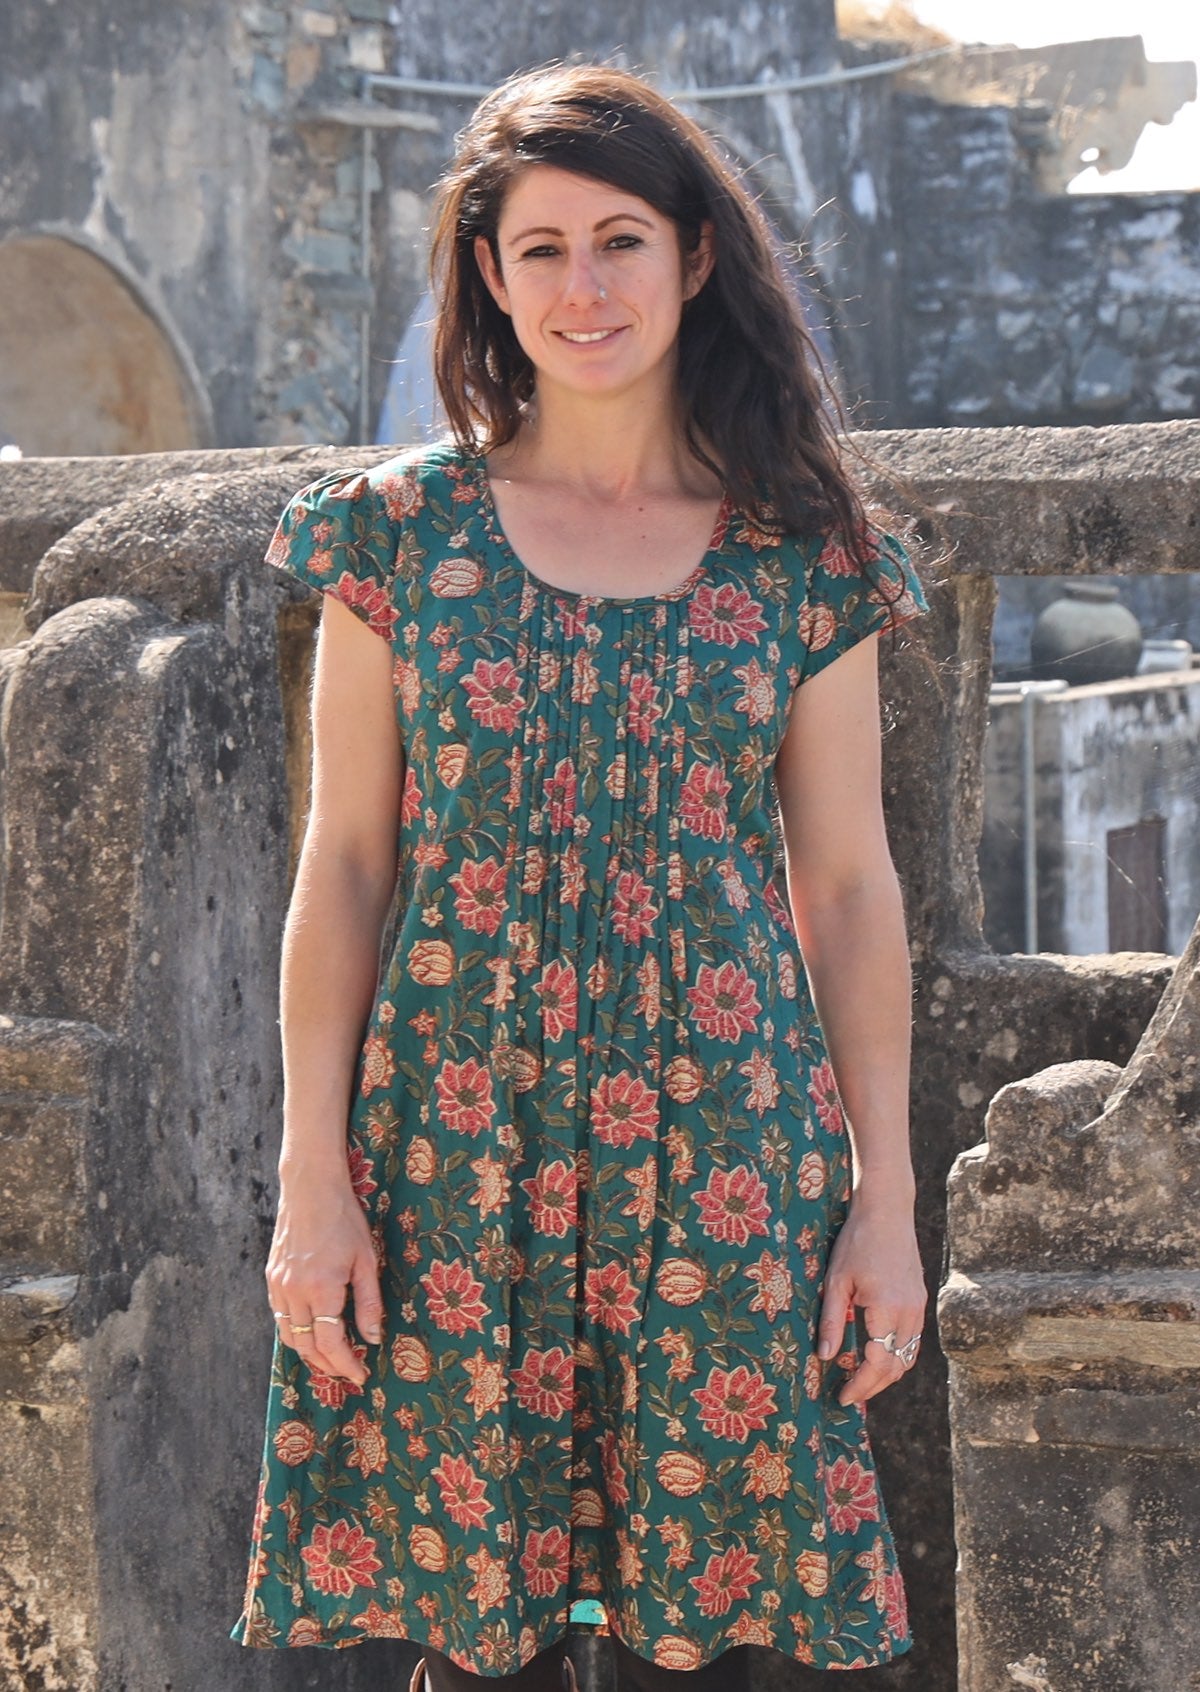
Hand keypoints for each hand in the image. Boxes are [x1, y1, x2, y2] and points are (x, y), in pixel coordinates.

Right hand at [266, 1161, 382, 1385]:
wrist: (310, 1189)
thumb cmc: (345, 1220)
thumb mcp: (366, 1260)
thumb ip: (368, 1303)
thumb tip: (372, 1339)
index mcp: (322, 1288)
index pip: (331, 1343)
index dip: (346, 1365)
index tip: (361, 1375)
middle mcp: (295, 1291)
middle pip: (307, 1347)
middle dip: (328, 1366)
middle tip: (348, 1373)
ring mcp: (279, 1285)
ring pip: (289, 1336)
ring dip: (309, 1354)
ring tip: (331, 1360)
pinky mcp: (271, 1278)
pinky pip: (280, 1316)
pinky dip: (294, 1332)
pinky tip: (311, 1332)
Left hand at [816, 1184, 926, 1407]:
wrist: (888, 1210)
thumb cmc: (856, 1241)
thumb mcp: (836, 1281)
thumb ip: (831, 1321)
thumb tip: (824, 1358)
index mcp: (887, 1309)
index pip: (878, 1364)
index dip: (860, 1386)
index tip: (842, 1398)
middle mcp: (910, 1312)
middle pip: (897, 1366)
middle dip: (873, 1386)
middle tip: (848, 1394)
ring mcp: (919, 1306)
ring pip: (908, 1355)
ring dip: (887, 1373)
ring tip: (861, 1379)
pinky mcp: (920, 1299)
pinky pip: (913, 1339)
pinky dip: (897, 1354)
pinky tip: (878, 1354)